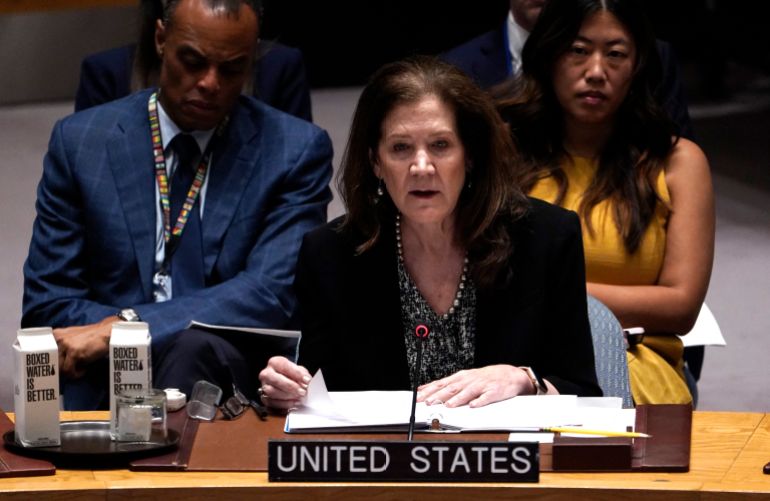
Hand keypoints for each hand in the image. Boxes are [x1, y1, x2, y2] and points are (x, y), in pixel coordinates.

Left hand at [53, 316, 117, 378]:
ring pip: (59, 368)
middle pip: (52, 362)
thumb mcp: (73, 338)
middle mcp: (58, 338)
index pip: (45, 354)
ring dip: (70, 373)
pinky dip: (76, 374)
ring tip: (80, 370)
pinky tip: (84, 370)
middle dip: (61, 370)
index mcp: (56, 334)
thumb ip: (63, 346)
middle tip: (71, 371)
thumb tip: (54, 364)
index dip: (50, 364)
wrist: (107, 333)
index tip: (57, 370)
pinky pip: (68, 370)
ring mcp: (66, 344)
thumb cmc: (92, 338)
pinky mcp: (74, 351)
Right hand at [258, 356, 311, 409]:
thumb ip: (302, 374)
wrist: (283, 379)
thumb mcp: (298, 370)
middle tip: (302, 392)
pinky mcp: (264, 398)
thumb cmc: (291, 374)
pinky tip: (293, 403)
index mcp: (275, 362)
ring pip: (272, 392)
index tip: (307, 380)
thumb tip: (307, 382)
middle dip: (291, 387)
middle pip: (276, 380)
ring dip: (287, 397)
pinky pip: (271, 403)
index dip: (297, 374)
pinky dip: (284, 404)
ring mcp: (263, 386)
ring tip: (299, 398)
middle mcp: (266, 374)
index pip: (285, 366)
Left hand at [416, 364, 533, 407]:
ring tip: (449, 405)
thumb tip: (425, 388)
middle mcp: (469, 380)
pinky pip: (486, 397)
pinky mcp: (494, 391)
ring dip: (457, 399)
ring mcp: (482, 385)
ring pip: (468, 392)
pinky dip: (479, 401)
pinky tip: (473, 406)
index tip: (419, 397)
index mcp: (460, 377)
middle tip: (429, 402)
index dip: (430, 390)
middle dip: (439, 396)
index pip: (441, 384)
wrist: (508, 374)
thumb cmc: (483, 378)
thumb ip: (446, 384)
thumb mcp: (463, 378)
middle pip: (452, 388)